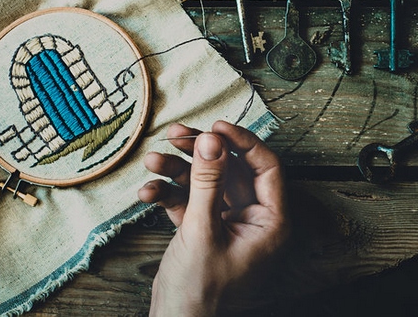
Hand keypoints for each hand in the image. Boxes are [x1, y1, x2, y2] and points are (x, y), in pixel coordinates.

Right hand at [138, 121, 287, 316]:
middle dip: (200, 152)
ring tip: (152, 160)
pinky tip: (147, 192)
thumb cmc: (199, 292)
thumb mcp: (202, 230)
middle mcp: (253, 220)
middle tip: (176, 133)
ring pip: (207, 181)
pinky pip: (190, 200)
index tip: (215, 126)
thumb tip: (211, 139)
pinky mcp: (204, 229)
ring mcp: (227, 224)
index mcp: (270, 222)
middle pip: (231, 169)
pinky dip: (169, 193)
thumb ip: (207, 181)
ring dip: (178, 169)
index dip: (242, 141)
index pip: (266, 167)